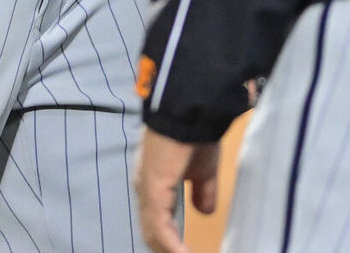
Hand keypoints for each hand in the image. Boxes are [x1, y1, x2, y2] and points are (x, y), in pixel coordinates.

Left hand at [135, 128, 220, 252]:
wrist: (190, 111)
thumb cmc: (196, 135)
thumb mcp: (204, 169)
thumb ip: (203, 191)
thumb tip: (204, 212)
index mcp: (155, 182)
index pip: (157, 220)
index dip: (169, 240)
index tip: (184, 251)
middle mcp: (145, 189)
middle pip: (151, 231)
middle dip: (167, 248)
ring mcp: (147, 192)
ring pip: (153, 233)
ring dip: (169, 250)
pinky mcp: (153, 193)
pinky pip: (160, 228)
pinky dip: (171, 246)